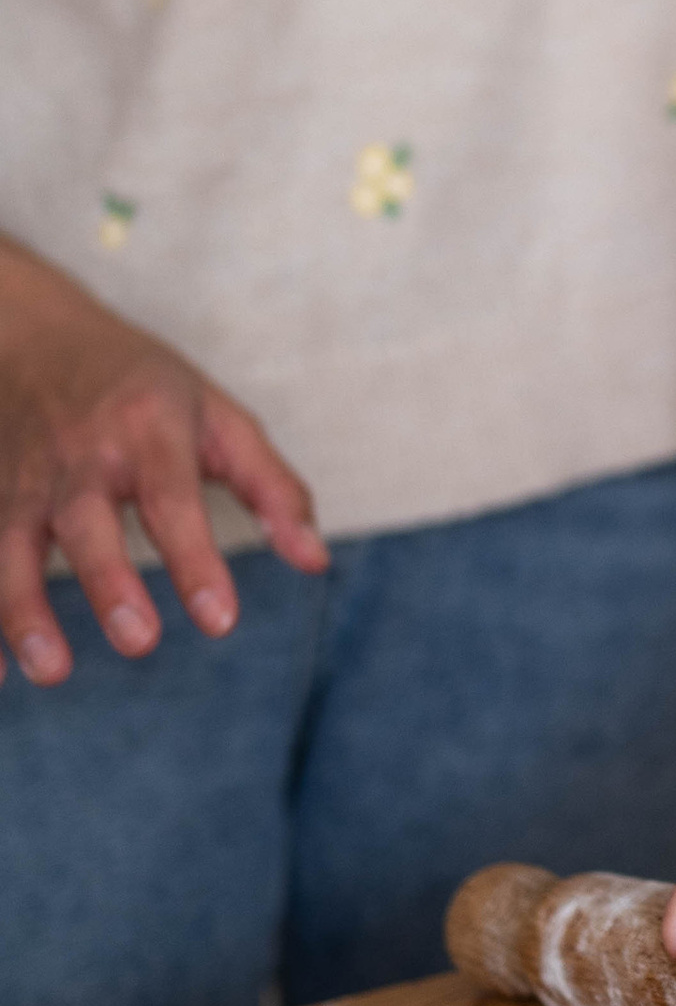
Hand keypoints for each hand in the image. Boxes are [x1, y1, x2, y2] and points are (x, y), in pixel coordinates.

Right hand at [0, 244, 326, 685]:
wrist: (33, 333)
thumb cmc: (144, 386)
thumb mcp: (217, 415)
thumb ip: (271, 488)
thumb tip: (315, 561)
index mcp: (146, 428)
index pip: (172, 497)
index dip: (195, 558)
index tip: (221, 621)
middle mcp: (78, 454)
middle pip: (85, 521)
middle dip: (108, 582)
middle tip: (140, 642)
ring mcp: (21, 476)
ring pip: (10, 544)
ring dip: (23, 609)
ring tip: (51, 672)